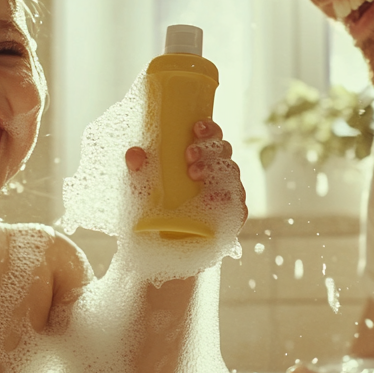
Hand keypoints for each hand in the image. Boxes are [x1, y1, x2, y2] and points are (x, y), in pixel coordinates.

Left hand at [125, 119, 248, 222]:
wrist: (160, 244)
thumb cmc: (154, 208)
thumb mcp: (141, 187)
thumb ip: (138, 169)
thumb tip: (134, 154)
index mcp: (202, 157)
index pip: (213, 136)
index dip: (209, 129)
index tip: (195, 128)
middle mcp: (217, 172)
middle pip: (224, 151)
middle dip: (208, 149)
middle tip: (188, 155)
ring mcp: (227, 193)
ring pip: (232, 172)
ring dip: (215, 169)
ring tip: (193, 173)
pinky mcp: (232, 216)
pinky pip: (239, 204)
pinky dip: (228, 198)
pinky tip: (214, 196)